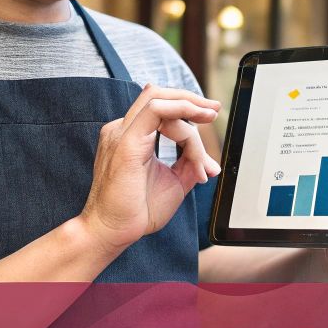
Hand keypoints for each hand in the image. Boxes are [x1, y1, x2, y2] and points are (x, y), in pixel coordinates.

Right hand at [78, 86, 220, 253]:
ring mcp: (121, 133)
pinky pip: (156, 111)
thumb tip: (210, 163)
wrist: (112, 232)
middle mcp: (122, 129)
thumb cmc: (136, 211)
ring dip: (191, 109)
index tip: (211, 127)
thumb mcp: (174, 182)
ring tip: (210, 120)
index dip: (190, 115)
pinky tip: (198, 125)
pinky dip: (182, 113)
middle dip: (191, 98)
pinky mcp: (127, 141)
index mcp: (130, 136)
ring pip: (160, 101)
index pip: (161, 110)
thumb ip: (189, 165)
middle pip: (158, 95)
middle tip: (214, 109)